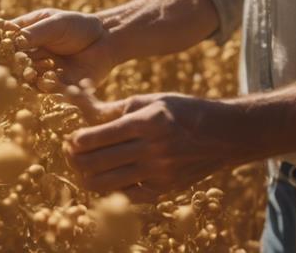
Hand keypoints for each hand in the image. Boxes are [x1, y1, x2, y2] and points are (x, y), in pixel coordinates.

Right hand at [10, 8, 116, 85]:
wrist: (105, 40)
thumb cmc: (77, 25)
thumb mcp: (55, 23)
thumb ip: (35, 33)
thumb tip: (14, 41)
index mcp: (24, 37)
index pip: (4, 42)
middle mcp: (29, 57)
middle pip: (12, 64)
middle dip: (10, 65)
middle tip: (8, 64)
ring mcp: (40, 73)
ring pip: (28, 79)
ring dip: (27, 79)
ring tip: (28, 75)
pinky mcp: (56, 88)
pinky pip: (47, 91)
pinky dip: (47, 87)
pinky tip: (51, 81)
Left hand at [63, 90, 256, 202]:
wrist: (225, 135)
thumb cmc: (183, 111)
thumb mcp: (151, 100)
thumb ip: (116, 108)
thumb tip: (83, 110)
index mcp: (147, 123)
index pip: (98, 137)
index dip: (76, 141)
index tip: (70, 139)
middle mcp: (152, 150)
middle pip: (97, 163)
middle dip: (75, 159)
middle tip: (70, 153)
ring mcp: (159, 173)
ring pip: (106, 184)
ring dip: (86, 177)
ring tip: (82, 167)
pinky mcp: (165, 189)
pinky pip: (127, 196)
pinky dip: (110, 189)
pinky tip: (106, 177)